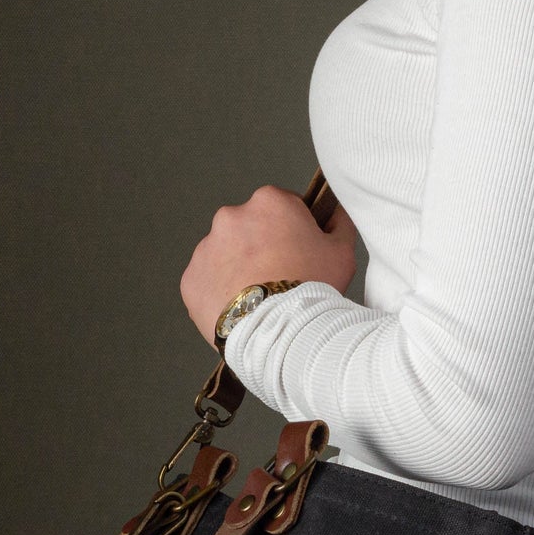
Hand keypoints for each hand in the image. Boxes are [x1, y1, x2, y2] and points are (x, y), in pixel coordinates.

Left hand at [180, 184, 356, 346]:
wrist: (278, 332)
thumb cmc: (312, 289)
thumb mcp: (342, 253)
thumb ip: (339, 224)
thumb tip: (336, 213)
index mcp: (269, 202)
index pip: (283, 207)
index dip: (295, 231)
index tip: (300, 253)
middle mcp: (232, 217)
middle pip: (251, 229)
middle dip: (263, 248)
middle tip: (281, 279)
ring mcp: (207, 247)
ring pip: (227, 255)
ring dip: (241, 269)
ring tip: (260, 298)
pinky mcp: (191, 277)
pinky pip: (208, 281)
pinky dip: (221, 292)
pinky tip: (242, 309)